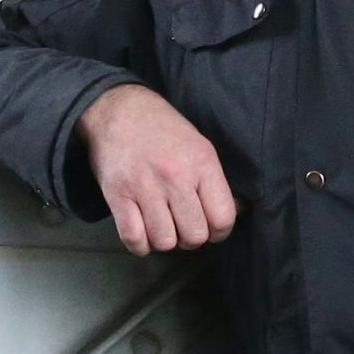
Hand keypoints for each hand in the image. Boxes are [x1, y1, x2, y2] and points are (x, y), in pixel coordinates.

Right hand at [77, 84, 236, 254]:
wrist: (118, 110)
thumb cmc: (163, 130)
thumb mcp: (199, 145)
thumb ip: (215, 181)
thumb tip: (236, 212)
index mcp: (202, 162)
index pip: (223, 218)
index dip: (219, 231)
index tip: (209, 226)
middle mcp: (175, 176)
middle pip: (194, 236)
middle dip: (190, 237)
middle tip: (182, 222)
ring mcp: (144, 186)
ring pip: (165, 242)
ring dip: (164, 239)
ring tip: (161, 223)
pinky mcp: (117, 195)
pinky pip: (134, 239)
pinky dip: (140, 243)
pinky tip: (142, 229)